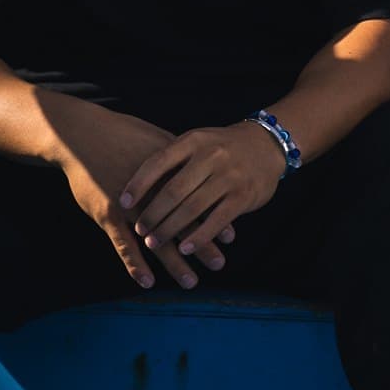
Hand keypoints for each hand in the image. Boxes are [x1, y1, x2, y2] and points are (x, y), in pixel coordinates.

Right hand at [46, 98, 233, 290]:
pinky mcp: (107, 214)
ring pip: (157, 239)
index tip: (231, 237)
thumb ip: (181, 160)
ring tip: (191, 281)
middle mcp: (154, 191)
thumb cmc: (125, 135)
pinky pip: (123, 245)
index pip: (198, 200)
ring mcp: (130, 206)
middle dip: (203, 245)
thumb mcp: (159, 142)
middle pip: (183, 222)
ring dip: (175, 263)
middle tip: (219, 264)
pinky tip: (148, 281)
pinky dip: (136, 265)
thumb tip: (205, 169)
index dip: (214, 218)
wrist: (85, 135)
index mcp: (170, 173)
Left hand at [121, 122, 286, 263]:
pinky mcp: (243, 196)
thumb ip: (174, 159)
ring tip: (154, 243)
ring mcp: (229, 176)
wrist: (267, 144)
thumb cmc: (222, 147)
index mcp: (194, 140)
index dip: (139, 184)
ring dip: (170, 229)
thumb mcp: (198, 142)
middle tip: (140, 231)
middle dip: (153, 214)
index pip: (159, 162)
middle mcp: (212, 156)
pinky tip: (184, 248)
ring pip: (193, 208)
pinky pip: (216, 221)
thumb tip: (134, 184)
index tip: (122, 204)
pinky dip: (198, 237)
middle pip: (174, 190)